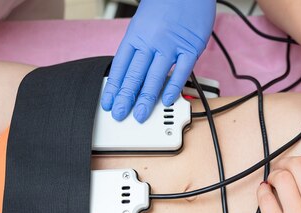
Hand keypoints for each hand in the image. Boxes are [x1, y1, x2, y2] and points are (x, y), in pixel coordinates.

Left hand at [101, 0, 215, 122]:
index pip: (120, 66)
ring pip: (155, 76)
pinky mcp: (191, 47)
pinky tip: (167, 100)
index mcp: (136, 35)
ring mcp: (171, 44)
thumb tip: (130, 73)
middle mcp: (152, 40)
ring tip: (140, 115)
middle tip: (120, 114)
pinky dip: (174, 87)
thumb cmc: (165, 4)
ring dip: (146, 98)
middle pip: (135, 74)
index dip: (114, 87)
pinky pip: (182, 71)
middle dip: (126, 98)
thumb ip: (138, 48)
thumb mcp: (142, 23)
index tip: (109, 103)